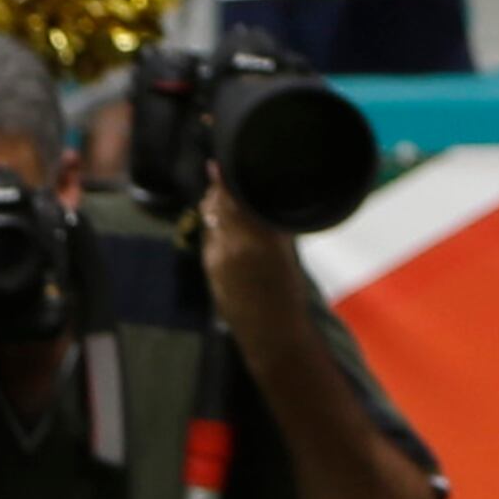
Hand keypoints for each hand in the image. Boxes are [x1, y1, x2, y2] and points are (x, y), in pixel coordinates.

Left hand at [196, 172, 308, 335]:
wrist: (271, 334)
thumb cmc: (289, 294)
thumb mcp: (287, 255)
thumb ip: (273, 227)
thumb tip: (263, 202)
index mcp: (256, 241)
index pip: (232, 201)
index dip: (223, 180)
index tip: (218, 163)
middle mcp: (231, 247)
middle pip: (215, 207)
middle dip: (218, 190)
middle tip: (223, 175)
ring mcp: (216, 259)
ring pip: (209, 221)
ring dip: (214, 206)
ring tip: (222, 195)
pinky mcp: (209, 269)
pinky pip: (209, 237)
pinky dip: (214, 225)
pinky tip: (223, 223)